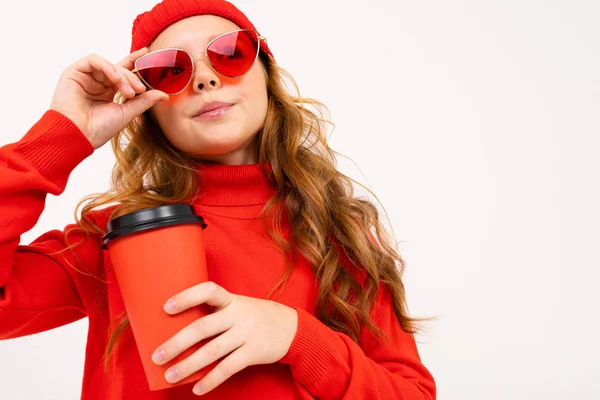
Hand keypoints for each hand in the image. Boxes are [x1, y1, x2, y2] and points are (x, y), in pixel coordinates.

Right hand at [49, 49, 168, 149]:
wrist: (78, 135)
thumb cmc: (98, 129)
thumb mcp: (126, 113)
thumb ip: (144, 101)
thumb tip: (164, 94)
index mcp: (108, 92)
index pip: (123, 72)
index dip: (134, 61)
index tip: (147, 53)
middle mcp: (97, 83)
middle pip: (119, 69)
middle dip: (132, 78)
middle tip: (140, 90)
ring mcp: (85, 77)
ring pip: (109, 65)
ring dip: (122, 75)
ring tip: (129, 91)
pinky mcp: (74, 72)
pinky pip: (94, 60)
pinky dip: (108, 67)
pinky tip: (115, 78)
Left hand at [151, 281, 298, 394]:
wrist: (291, 328)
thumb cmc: (255, 316)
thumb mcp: (238, 306)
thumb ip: (216, 313)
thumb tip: (177, 329)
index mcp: (231, 300)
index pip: (208, 291)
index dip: (186, 297)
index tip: (166, 307)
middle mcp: (238, 314)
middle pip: (202, 328)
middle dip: (176, 343)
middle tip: (157, 356)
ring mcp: (246, 334)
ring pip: (212, 351)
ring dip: (188, 366)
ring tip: (170, 375)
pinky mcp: (254, 352)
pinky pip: (228, 368)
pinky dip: (211, 380)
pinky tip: (197, 389)